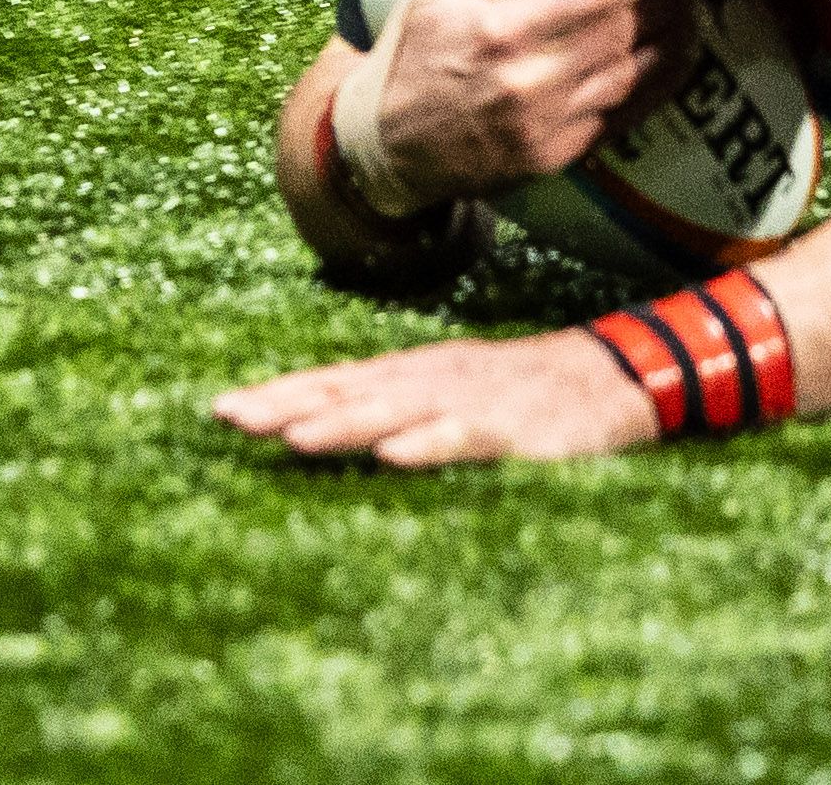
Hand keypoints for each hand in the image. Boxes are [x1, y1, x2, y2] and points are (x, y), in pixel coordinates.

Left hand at [213, 330, 659, 465]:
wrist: (611, 375)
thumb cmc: (519, 393)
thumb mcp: (447, 392)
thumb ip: (391, 406)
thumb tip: (315, 423)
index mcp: (412, 375)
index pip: (334, 383)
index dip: (279, 395)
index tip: (220, 411)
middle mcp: (430, 381)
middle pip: (349, 393)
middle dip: (288, 406)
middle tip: (230, 418)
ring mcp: (470, 401)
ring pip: (396, 411)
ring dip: (342, 423)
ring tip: (291, 438)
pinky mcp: (512, 428)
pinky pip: (465, 437)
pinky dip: (429, 443)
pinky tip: (396, 455)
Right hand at [354, 0, 677, 210]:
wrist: (383, 141)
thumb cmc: (409, 54)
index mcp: (499, 31)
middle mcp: (525, 82)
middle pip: (613, 37)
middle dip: (627, 15)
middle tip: (625, 6)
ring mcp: (538, 126)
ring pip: (619, 79)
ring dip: (628, 53)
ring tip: (624, 37)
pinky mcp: (544, 159)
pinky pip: (603, 119)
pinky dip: (606, 95)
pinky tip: (601, 79)